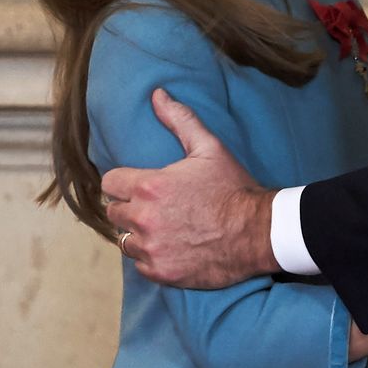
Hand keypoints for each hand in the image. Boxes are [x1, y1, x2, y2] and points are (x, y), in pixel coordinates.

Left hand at [102, 89, 275, 287]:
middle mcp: (144, 219)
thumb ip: (179, 120)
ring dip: (138, 234)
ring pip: (125, 240)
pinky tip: (170, 248)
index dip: (123, 182)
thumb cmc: (233, 188)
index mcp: (149, 187)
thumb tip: (156, 95)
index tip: (136, 185)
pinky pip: (140, 265)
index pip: (109, 183)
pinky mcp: (162, 272)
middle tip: (153, 207)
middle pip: (114, 212)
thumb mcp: (209, 148)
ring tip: (161, 228)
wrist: (259, 232)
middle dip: (130, 207)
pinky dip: (152, 258)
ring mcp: (152, 249)